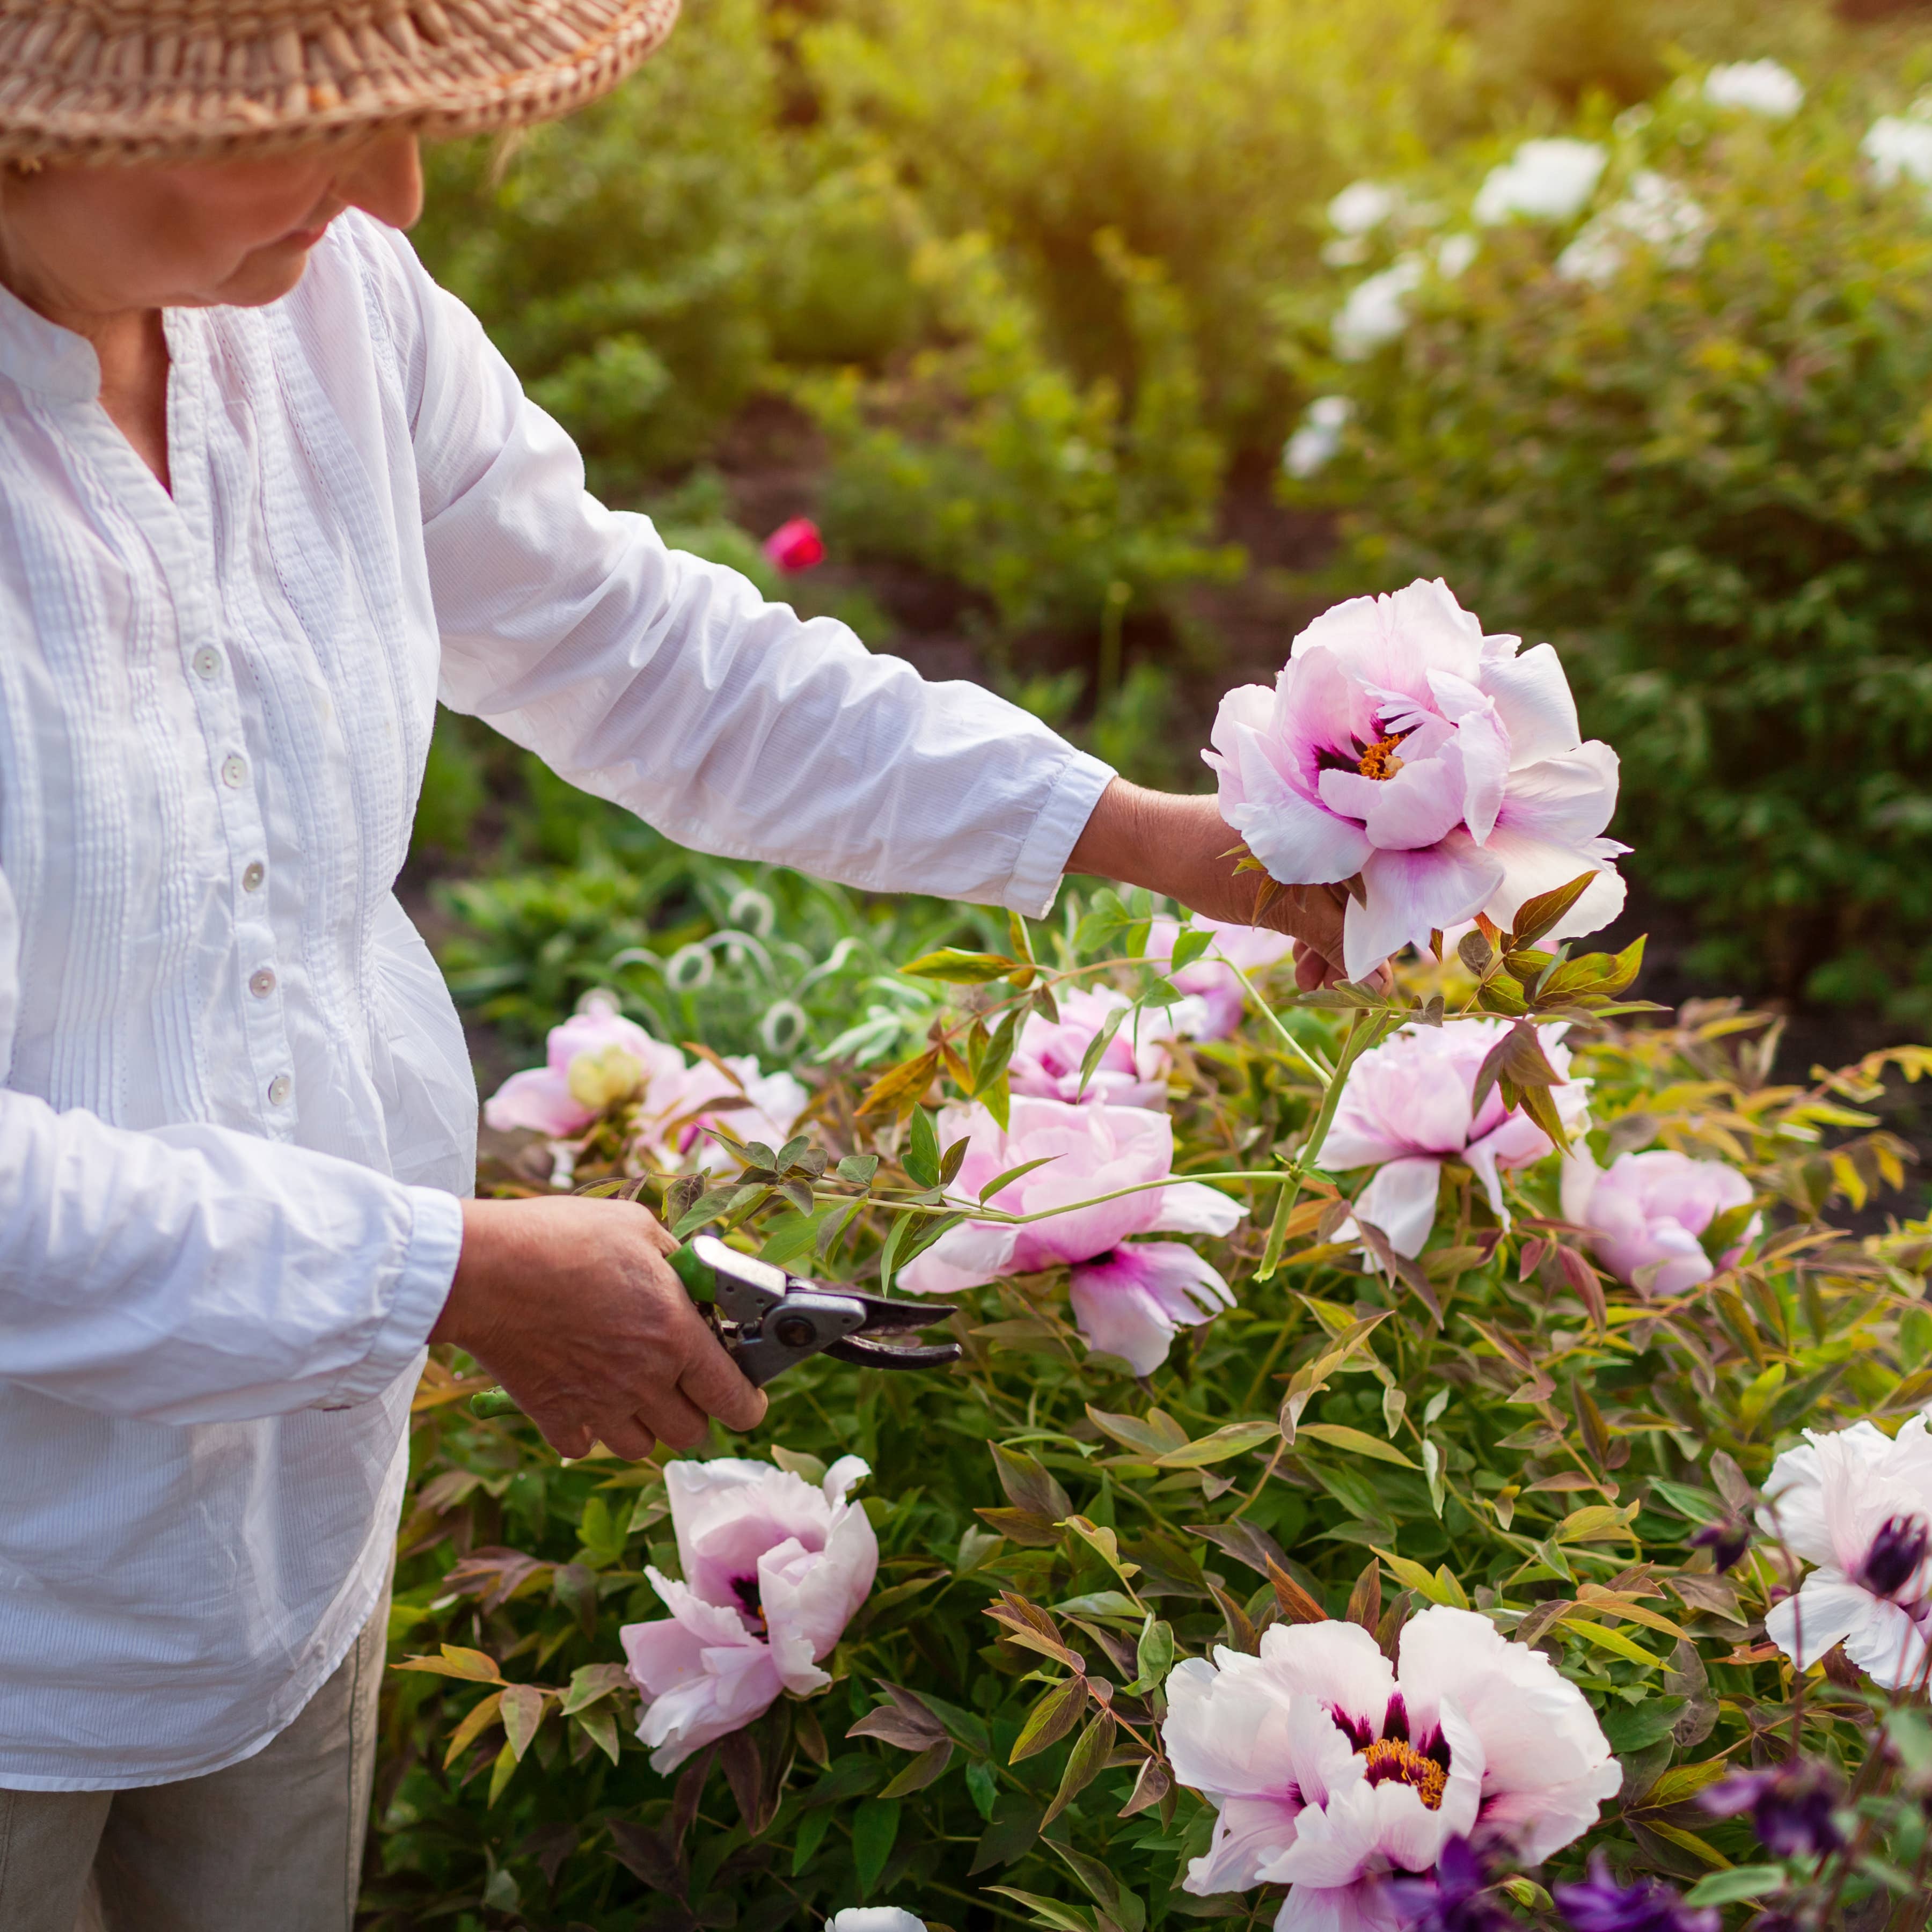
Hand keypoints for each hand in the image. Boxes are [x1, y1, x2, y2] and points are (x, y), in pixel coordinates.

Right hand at [432, 1196, 766, 1459]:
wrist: (483, 1269)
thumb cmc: (561, 1238)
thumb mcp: (636, 1228)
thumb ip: (676, 1259)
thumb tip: (695, 1274)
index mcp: (675, 1335)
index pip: (734, 1397)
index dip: (748, 1402)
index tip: (746, 1397)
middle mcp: (644, 1379)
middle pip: (692, 1432)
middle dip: (695, 1410)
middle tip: (682, 1382)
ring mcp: (597, 1404)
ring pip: (641, 1446)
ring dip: (644, 1424)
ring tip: (631, 1388)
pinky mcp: (552, 1416)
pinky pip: (584, 1445)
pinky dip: (587, 1429)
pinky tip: (582, 1395)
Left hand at [1066, 779, 1382, 989]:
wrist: (1156, 843)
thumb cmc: (1214, 866)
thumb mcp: (1281, 909)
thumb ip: (1333, 941)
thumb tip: (1377, 985)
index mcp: (1344, 828)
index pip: (1389, 888)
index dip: (1385, 939)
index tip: (1373, 982)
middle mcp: (1337, 832)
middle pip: (1366, 901)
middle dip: (1353, 950)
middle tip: (1337, 992)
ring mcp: (1314, 846)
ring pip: (1339, 906)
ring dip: (1330, 948)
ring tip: (1310, 983)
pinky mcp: (1293, 862)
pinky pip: (1318, 901)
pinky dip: (1312, 932)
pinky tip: (1301, 965)